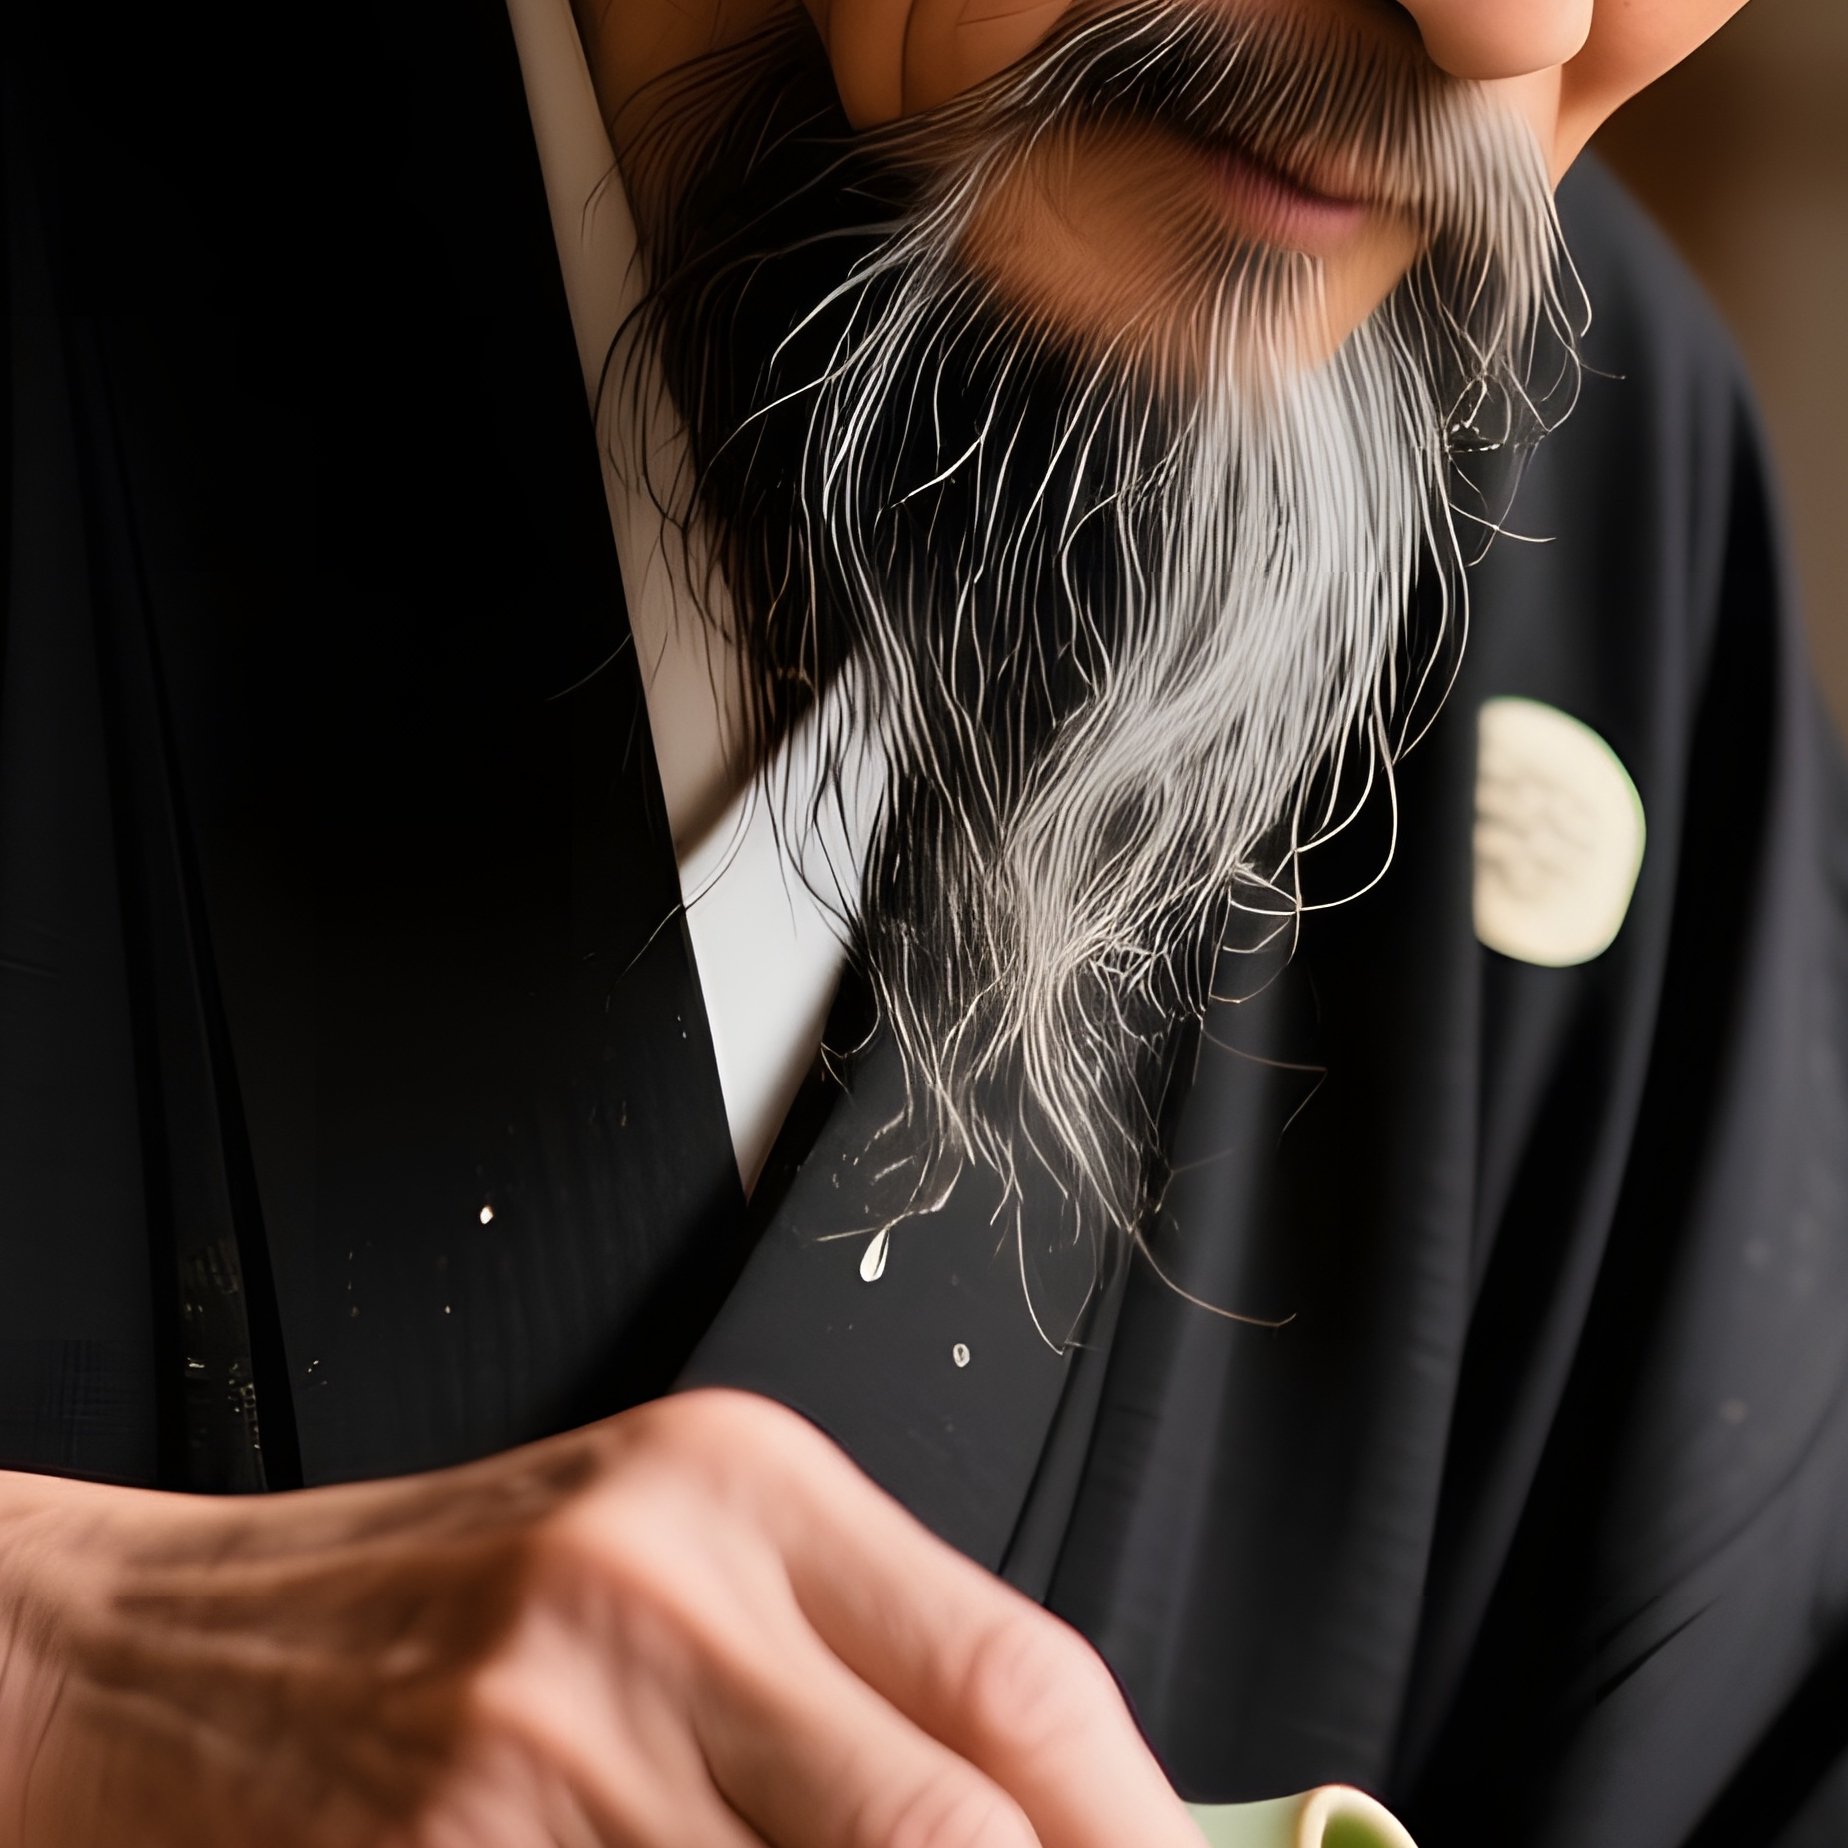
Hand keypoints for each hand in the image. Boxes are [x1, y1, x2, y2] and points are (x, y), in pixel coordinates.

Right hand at [0, 1388, 1203, 1845]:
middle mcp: (658, 1584)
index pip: (1021, 1679)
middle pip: (956, 1829)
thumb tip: (1058, 1820)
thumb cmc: (446, 1614)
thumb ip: (856, 1681)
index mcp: (744, 1486)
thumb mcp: (671, 1573)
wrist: (160, 1659)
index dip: (1143, 1837)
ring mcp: (547, 1729)